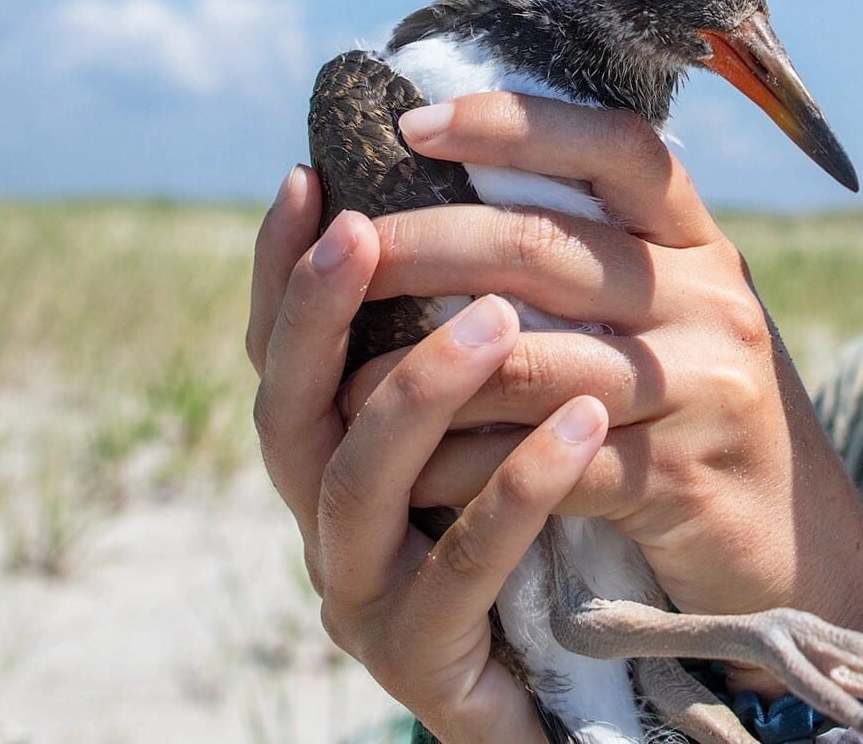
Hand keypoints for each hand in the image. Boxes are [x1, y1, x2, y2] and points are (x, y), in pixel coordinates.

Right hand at [248, 169, 604, 742]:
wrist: (575, 687)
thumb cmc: (534, 535)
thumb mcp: (492, 425)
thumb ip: (474, 334)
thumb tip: (490, 188)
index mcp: (335, 455)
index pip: (286, 350)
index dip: (284, 268)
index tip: (309, 174)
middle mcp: (329, 520)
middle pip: (290, 409)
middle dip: (316, 315)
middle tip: (362, 229)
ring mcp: (366, 593)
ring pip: (363, 485)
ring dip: (418, 392)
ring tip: (494, 318)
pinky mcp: (426, 658)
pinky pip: (467, 564)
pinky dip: (516, 488)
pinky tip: (578, 422)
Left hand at [343, 92, 862, 679]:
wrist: (795, 549)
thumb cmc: (699, 418)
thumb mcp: (674, 319)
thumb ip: (599, 264)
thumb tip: (460, 192)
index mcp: (699, 245)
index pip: (620, 148)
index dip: (519, 123)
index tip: (416, 122)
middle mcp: (711, 299)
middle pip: (547, 247)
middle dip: (426, 244)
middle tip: (344, 254)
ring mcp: (705, 387)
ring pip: (532, 361)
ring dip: (419, 374)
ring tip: (343, 385)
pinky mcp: (682, 477)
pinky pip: (547, 463)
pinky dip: (465, 467)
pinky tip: (411, 473)